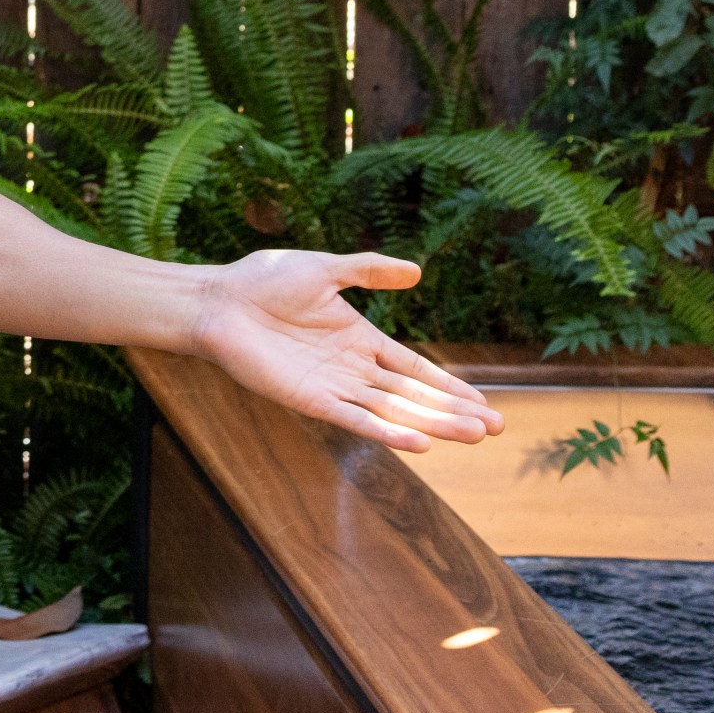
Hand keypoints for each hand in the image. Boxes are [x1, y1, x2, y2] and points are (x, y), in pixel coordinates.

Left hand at [186, 251, 504, 452]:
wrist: (219, 300)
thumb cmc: (264, 281)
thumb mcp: (327, 270)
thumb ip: (370, 270)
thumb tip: (417, 272)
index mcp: (360, 340)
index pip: (415, 369)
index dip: (449, 386)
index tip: (485, 404)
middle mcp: (352, 369)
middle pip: (413, 396)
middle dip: (454, 411)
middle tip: (494, 428)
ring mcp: (333, 387)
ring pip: (394, 411)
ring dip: (433, 424)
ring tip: (472, 435)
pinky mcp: (310, 400)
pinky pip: (356, 420)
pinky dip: (388, 432)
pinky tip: (421, 443)